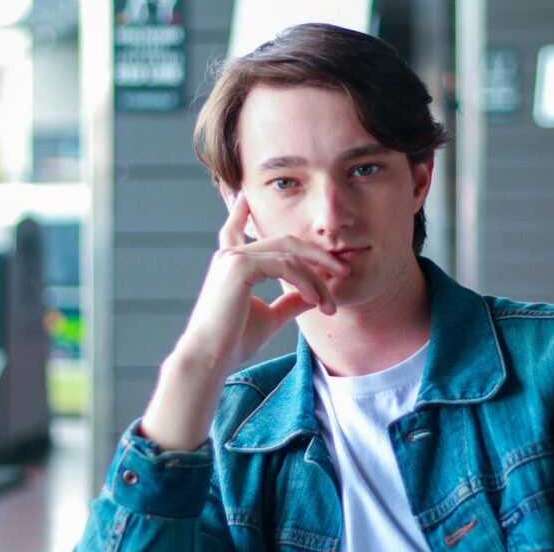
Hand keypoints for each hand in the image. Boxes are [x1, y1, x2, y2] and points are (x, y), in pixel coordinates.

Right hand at [174, 193, 349, 369]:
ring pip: (290, 254)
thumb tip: (312, 296)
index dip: (240, 212)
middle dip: (317, 255)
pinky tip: (315, 300)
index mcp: (232, 264)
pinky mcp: (240, 266)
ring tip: (330, 303)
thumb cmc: (234, 342)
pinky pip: (285, 266)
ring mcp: (234, 257)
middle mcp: (231, 255)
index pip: (236, 230)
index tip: (245, 196)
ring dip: (317, 279)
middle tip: (343, 270)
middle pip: (284, 242)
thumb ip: (290, 302)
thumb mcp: (270, 317)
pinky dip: (306, 282)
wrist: (210, 358)